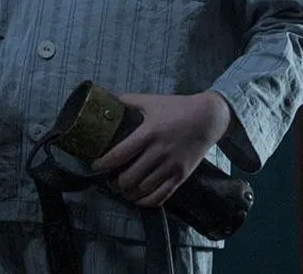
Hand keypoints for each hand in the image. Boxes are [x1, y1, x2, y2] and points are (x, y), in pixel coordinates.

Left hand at [91, 91, 232, 207]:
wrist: (207, 118)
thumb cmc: (176, 108)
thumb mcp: (151, 101)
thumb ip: (128, 101)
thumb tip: (107, 102)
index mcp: (148, 133)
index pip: (120, 154)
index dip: (104, 164)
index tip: (94, 166)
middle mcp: (159, 152)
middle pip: (130, 177)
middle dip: (115, 184)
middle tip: (108, 181)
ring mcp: (171, 166)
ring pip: (143, 189)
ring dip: (128, 193)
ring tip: (121, 190)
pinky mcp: (181, 176)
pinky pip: (162, 196)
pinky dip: (146, 202)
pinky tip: (138, 199)